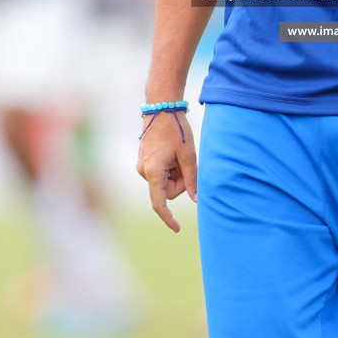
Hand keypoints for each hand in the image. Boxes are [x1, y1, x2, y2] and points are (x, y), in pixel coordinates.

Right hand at [135, 108, 197, 232]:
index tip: (177, 229)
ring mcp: (142, 166)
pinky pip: (160, 174)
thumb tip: (195, 199)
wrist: (161, 108)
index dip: (168, 217)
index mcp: (153, 172)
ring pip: (165, 182)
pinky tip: (172, 152)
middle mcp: (144, 171)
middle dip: (180, 181)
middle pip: (167, 191)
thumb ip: (192, 179)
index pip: (159, 203)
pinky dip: (170, 168)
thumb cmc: (176, 130)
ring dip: (175, 173)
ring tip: (178, 154)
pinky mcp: (144, 161)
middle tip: (186, 162)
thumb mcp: (188, 156)